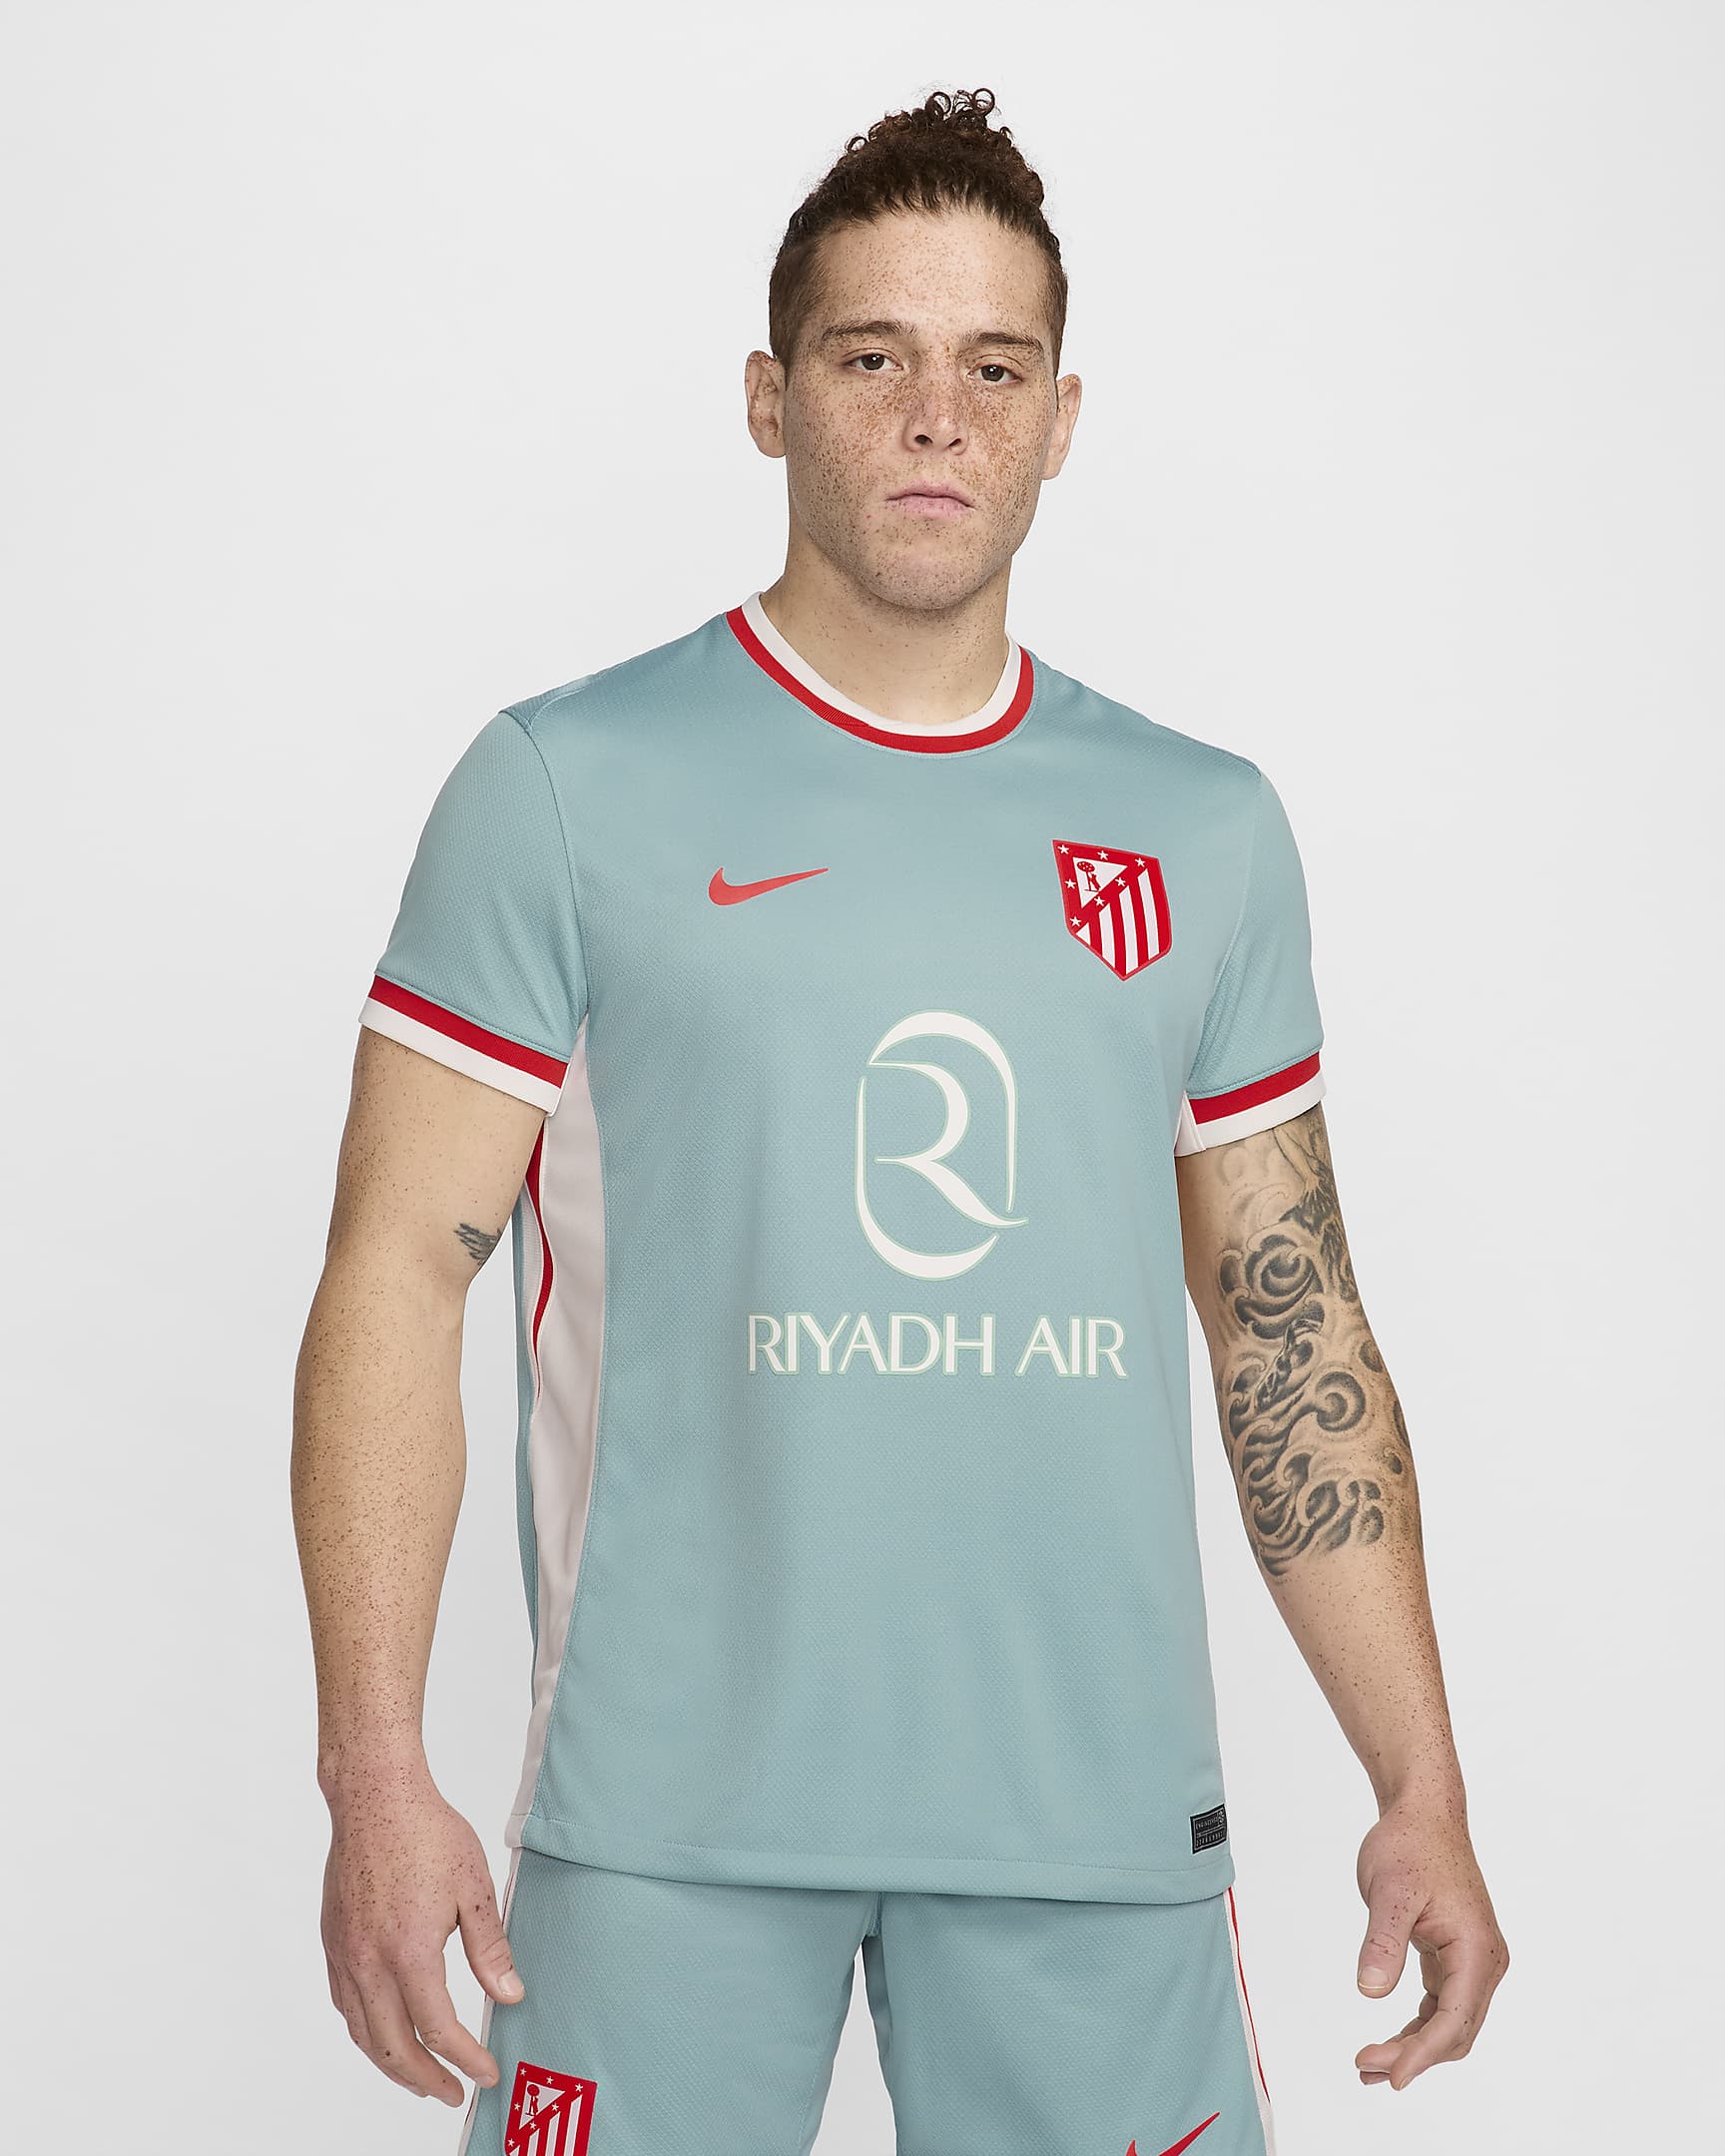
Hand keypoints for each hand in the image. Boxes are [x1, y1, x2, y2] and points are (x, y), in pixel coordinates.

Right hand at [320, 1761, 524, 2104]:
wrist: (374, 1795)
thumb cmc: (426, 1831)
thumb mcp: (474, 1887)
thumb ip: (490, 1948)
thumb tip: (510, 1995)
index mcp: (408, 1953)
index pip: (439, 2030)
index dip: (466, 2059)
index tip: (485, 2074)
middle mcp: (368, 1963)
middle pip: (393, 2047)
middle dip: (425, 2079)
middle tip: (451, 2093)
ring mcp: (344, 1954)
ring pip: (362, 2033)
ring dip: (391, 2063)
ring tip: (419, 2076)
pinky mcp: (333, 1940)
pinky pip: (345, 2004)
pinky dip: (365, 2030)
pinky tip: (383, 2029)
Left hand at [1352, 1795, 1508, 2089]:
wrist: (1423, 1813)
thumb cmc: (1410, 1844)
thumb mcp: (1390, 1891)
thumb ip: (1383, 1941)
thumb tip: (1370, 1991)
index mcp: (1477, 1950)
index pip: (1454, 2020)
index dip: (1422, 2054)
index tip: (1390, 2075)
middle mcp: (1484, 1961)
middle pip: (1455, 2031)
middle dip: (1414, 2056)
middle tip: (1365, 2066)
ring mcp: (1473, 1960)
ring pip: (1450, 2023)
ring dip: (1415, 2047)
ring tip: (1368, 2064)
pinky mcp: (1455, 1956)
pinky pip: (1441, 2005)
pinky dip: (1418, 2026)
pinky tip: (1391, 2039)